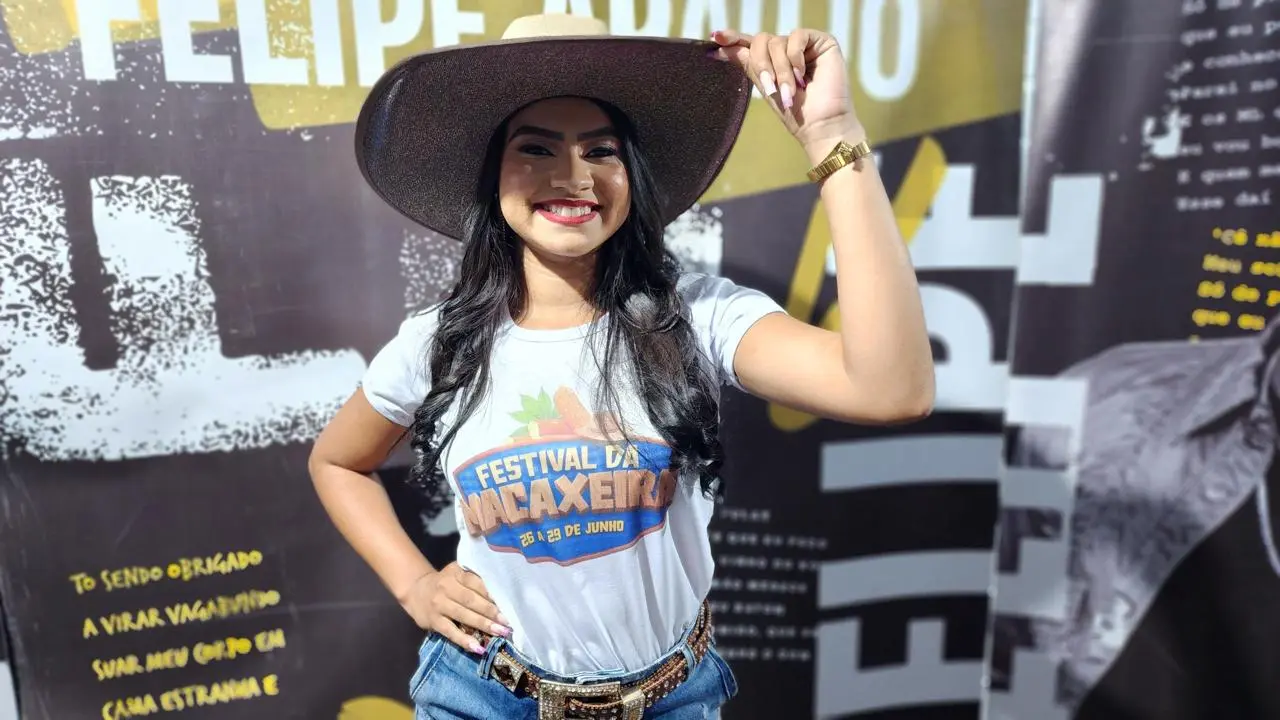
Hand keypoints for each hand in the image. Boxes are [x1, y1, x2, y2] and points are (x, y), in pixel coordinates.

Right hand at [399, 563, 510, 653]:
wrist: (415, 590)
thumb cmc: (444, 583)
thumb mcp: (456, 575)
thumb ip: (474, 581)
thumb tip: (501, 598)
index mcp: (455, 573)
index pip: (475, 582)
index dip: (491, 594)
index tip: (507, 603)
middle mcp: (446, 587)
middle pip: (471, 600)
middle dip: (491, 612)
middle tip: (507, 622)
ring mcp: (439, 604)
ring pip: (463, 615)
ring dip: (483, 625)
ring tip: (499, 633)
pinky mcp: (433, 621)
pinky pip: (451, 632)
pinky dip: (464, 640)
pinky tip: (478, 647)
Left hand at [709, 28, 862, 155]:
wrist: (819, 125)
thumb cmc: (794, 113)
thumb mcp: (765, 86)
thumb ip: (747, 63)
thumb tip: (719, 45)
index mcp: (772, 61)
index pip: (750, 43)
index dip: (733, 38)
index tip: (716, 37)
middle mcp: (787, 51)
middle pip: (761, 40)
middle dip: (762, 65)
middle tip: (771, 88)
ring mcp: (804, 45)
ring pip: (777, 41)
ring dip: (780, 69)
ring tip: (792, 90)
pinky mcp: (822, 42)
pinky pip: (797, 35)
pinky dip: (795, 56)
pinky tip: (804, 74)